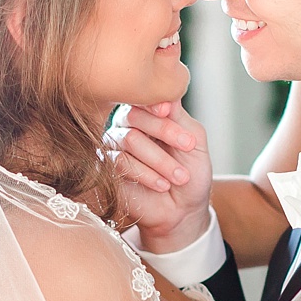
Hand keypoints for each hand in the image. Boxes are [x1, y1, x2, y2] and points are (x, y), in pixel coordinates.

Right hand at [108, 101, 212, 250]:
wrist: (183, 209)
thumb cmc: (191, 172)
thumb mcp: (194, 141)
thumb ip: (178, 116)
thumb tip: (164, 90)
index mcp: (148, 115)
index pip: (145, 99)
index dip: (156, 105)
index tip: (169, 113)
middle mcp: (128, 126)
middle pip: (134, 116)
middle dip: (164, 131)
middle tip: (188, 147)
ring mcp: (114, 146)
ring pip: (129, 140)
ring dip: (160, 159)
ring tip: (180, 176)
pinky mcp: (106, 168)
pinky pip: (120, 161)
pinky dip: (145, 173)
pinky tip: (162, 184)